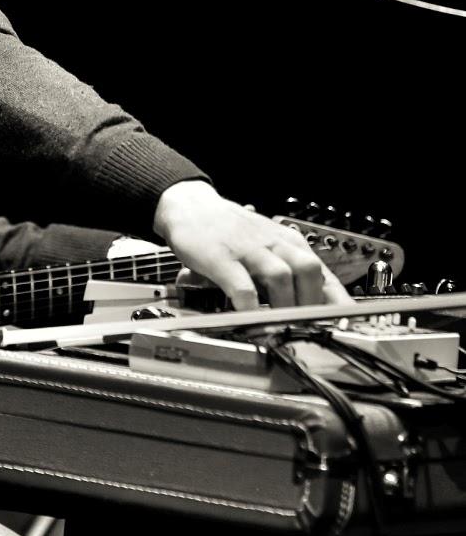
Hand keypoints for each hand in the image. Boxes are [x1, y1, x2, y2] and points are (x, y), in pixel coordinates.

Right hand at [154, 180, 352, 310]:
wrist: (193, 206)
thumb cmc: (231, 231)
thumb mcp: (267, 245)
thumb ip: (287, 273)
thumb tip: (314, 307)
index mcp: (289, 243)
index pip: (323, 273)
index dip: (337, 302)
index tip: (343, 326)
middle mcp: (274, 244)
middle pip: (309, 270)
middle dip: (312, 303)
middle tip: (306, 329)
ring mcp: (249, 250)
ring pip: (280, 277)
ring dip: (284, 307)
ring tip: (281, 329)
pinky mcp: (222, 258)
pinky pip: (242, 286)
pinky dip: (249, 307)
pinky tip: (249, 321)